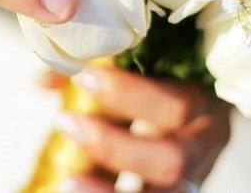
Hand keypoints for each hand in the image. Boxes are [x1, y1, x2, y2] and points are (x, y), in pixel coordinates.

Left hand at [49, 67, 229, 191]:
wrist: (176, 118)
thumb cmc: (154, 85)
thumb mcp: (134, 69)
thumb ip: (95, 72)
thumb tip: (45, 81)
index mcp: (203, 100)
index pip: (177, 105)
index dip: (131, 95)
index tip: (84, 77)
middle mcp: (204, 144)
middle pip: (172, 160)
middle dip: (114, 146)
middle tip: (67, 122)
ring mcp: (193, 176)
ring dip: (108, 190)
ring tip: (67, 181)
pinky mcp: (176, 191)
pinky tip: (72, 188)